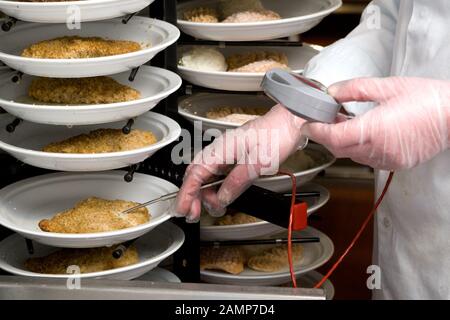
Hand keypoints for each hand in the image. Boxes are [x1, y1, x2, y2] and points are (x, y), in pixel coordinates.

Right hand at [175, 104, 306, 221]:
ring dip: (205, 194)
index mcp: (221, 149)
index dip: (187, 193)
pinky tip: (219, 197)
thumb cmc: (275, 135)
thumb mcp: (258, 163)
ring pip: (206, 176)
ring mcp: (225, 153)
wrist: (289, 123)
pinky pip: (217, 174)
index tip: (183, 209)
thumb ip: (237, 181)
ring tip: (213, 209)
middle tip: (193, 214)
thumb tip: (222, 198)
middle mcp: (219, 150)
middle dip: (192, 196)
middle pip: (196, 175)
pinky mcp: (233, 157)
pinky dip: (215, 188)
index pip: (195, 173)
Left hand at [302, 77, 449, 169]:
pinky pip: (368, 159)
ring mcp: (388, 159)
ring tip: (341, 123)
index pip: (334, 136)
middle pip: (339, 149)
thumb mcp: (387, 87)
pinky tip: (361, 133)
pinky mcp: (396, 163)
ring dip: (342, 142)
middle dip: (326, 136)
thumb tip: (333, 92)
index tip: (307, 124)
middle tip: (320, 121)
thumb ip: (355, 89)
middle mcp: (379, 150)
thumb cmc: (427, 99)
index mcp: (374, 130)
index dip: (316, 131)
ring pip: (352, 155)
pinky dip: (358, 148)